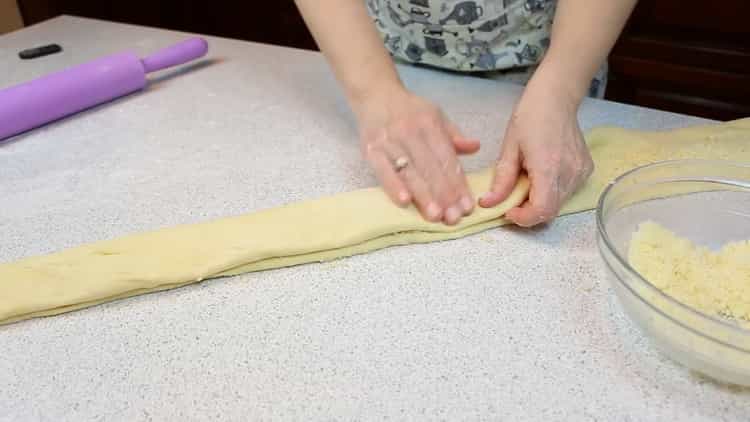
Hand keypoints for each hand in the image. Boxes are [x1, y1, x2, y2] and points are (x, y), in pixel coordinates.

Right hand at [355, 86, 479, 224]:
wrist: (374, 94)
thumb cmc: (409, 110)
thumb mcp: (435, 115)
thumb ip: (453, 135)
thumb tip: (476, 147)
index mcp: (430, 125)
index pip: (447, 158)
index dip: (458, 184)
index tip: (467, 206)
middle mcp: (411, 133)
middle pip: (430, 168)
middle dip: (444, 195)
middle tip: (453, 218)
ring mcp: (390, 142)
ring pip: (410, 173)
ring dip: (423, 196)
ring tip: (435, 216)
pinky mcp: (371, 150)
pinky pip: (383, 171)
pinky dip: (393, 186)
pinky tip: (405, 202)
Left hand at [479, 77, 593, 226]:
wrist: (556, 98)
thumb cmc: (529, 118)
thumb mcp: (509, 148)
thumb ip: (501, 180)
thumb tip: (488, 203)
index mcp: (548, 167)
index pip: (542, 210)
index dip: (524, 218)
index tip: (508, 211)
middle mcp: (569, 173)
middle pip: (550, 211)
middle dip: (529, 212)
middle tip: (513, 198)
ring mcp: (581, 172)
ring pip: (559, 203)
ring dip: (540, 202)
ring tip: (527, 182)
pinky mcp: (586, 170)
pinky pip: (567, 192)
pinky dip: (552, 192)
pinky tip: (542, 175)